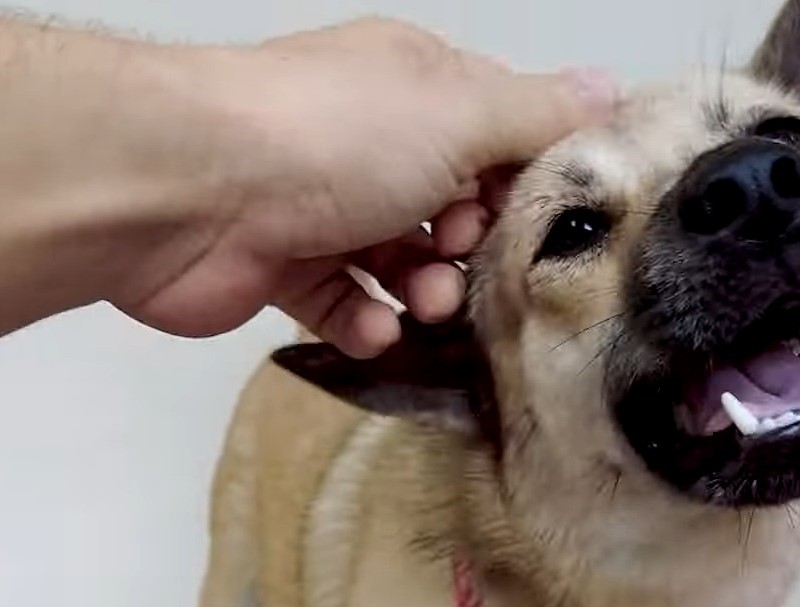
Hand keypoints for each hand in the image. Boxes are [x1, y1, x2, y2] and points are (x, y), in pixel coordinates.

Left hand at [116, 18, 618, 356]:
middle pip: (453, 211)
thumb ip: (539, 115)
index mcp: (417, 91)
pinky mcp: (285, 270)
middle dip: (472, 249)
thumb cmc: (331, 138)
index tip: (538, 224)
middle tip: (464, 263)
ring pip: (402, 265)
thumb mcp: (459, 112)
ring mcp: (324, 209)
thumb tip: (613, 88)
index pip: (499, 138)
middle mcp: (371, 144)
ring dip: (422, 291)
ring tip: (419, 302)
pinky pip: (344, 305)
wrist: (186, 190)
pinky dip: (363, 321)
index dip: (525, 185)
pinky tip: (366, 325)